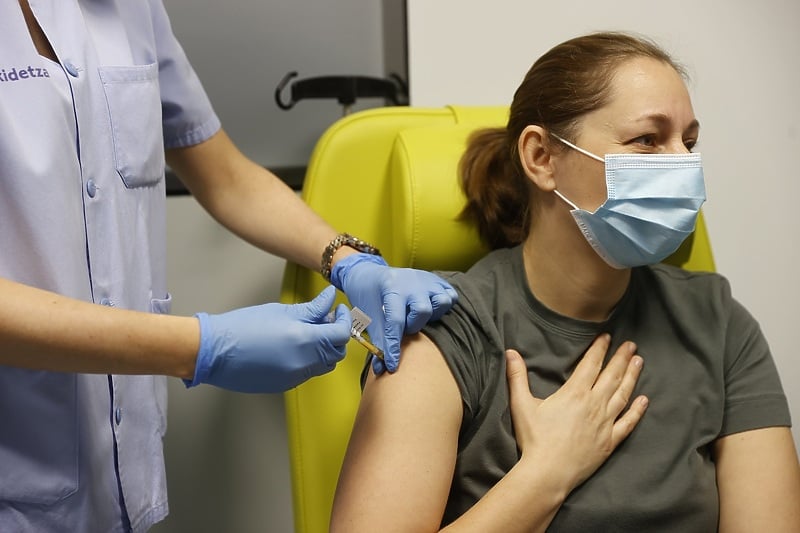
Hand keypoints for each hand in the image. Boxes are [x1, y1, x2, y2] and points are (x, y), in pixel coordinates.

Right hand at [185, 285, 351, 392]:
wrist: (215, 351)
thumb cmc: (244, 327)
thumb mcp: (282, 311)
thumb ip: (312, 309)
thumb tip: (330, 299)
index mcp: (305, 340)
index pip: (341, 334)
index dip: (345, 320)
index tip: (340, 310)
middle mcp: (304, 363)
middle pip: (336, 353)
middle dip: (337, 336)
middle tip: (327, 319)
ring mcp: (295, 377)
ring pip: (323, 365)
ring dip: (324, 349)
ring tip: (309, 331)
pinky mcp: (285, 385)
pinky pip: (307, 372)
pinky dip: (309, 359)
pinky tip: (294, 346)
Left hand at [331, 253, 457, 373]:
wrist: (370, 274)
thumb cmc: (368, 297)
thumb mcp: (367, 316)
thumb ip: (377, 340)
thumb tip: (382, 368)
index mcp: (391, 288)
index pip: (395, 321)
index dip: (393, 346)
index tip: (392, 365)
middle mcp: (411, 281)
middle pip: (423, 309)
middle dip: (413, 325)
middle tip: (404, 327)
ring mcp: (426, 279)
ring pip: (442, 301)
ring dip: (432, 315)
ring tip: (418, 317)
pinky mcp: (436, 281)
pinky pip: (451, 295)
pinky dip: (443, 306)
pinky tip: (430, 310)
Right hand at [506, 334, 647, 490]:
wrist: (548, 473)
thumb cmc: (534, 439)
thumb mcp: (521, 405)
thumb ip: (517, 377)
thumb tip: (511, 352)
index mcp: (575, 393)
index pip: (591, 364)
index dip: (600, 349)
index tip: (608, 337)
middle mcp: (594, 404)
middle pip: (612, 376)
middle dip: (622, 358)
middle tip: (631, 345)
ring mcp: (605, 423)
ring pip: (623, 394)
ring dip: (632, 376)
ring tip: (639, 362)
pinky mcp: (610, 441)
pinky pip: (628, 423)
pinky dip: (637, 411)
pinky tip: (644, 400)